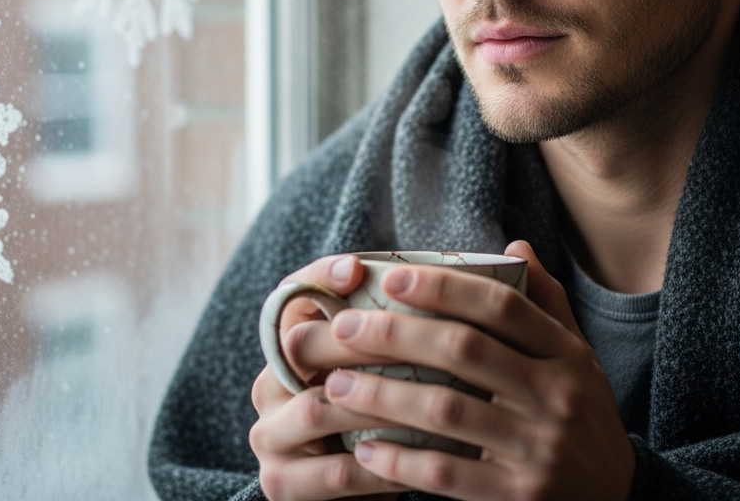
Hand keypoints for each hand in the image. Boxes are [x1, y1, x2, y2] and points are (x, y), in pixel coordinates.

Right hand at [249, 254, 406, 500]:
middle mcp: (270, 384)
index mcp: (288, 346)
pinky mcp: (279, 483)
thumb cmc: (386, 418)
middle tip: (416, 339)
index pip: (292, 295)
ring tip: (426, 403)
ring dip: (373, 405)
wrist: (364, 491)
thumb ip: (407, 325)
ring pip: (316, 409)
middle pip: (300, 347)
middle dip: (358, 342)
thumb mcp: (393, 369)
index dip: (319, 277)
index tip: (356, 270)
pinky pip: (334, 472)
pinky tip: (418, 462)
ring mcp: (269, 434)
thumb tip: (470, 261)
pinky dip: (379, 468)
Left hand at [321, 241, 634, 500]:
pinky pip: (449, 475)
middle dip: (396, 333)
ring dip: (383, 395)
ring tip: (337, 385)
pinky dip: (402, 462)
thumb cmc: (583, 418)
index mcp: (567, 355)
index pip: (502, 306)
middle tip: (345, 327)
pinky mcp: (521, 496)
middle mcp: (557, 396)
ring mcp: (539, 448)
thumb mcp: (579, 360)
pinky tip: (366, 450)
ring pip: (447, 410)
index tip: (394, 277)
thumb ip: (547, 304)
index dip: (445, 287)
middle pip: (464, 349)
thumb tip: (516, 245)